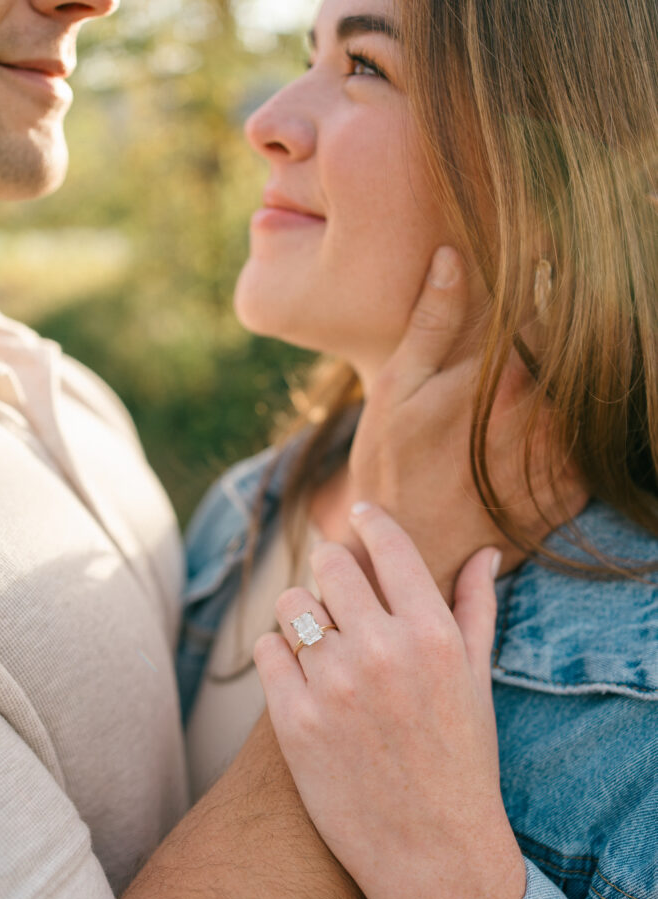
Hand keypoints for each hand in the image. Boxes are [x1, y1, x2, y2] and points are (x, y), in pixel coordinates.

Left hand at [255, 504, 525, 898]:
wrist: (432, 851)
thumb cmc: (461, 760)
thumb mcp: (476, 680)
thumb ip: (476, 608)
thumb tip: (485, 553)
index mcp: (432, 633)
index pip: (388, 545)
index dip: (369, 520)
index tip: (358, 514)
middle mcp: (382, 650)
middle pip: (329, 565)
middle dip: (332, 569)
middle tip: (337, 588)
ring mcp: (334, 685)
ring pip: (292, 604)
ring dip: (302, 612)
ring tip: (318, 637)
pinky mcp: (293, 721)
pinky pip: (267, 651)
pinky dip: (279, 654)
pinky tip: (301, 674)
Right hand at [349, 246, 586, 601]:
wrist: (414, 558)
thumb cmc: (393, 472)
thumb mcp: (395, 391)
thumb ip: (430, 323)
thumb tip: (453, 255)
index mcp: (501, 375)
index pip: (547, 308)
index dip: (547, 283)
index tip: (542, 269)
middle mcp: (544, 411)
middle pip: (575, 350)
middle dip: (560, 335)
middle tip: (534, 333)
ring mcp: (564, 454)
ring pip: (585, 395)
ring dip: (568, 383)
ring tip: (519, 397)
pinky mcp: (574, 489)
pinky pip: (589, 444)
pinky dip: (573, 432)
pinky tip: (533, 439)